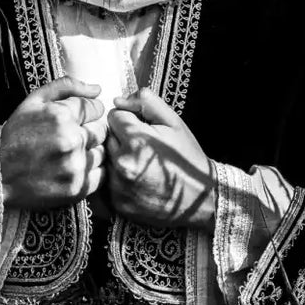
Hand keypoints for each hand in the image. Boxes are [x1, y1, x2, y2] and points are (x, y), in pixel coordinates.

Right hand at [0, 76, 108, 210]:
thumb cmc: (16, 135)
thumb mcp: (33, 101)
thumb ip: (66, 86)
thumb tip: (98, 89)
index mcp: (61, 115)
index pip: (96, 107)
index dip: (86, 112)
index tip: (74, 119)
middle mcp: (72, 141)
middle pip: (102, 130)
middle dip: (89, 130)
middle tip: (70, 138)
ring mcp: (76, 167)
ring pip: (103, 152)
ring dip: (91, 151)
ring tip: (69, 154)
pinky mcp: (78, 188)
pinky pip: (102, 174)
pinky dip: (92, 171)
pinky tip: (73, 169)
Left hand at [105, 88, 217, 230]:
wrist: (199, 198)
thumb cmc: (187, 156)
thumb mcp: (174, 122)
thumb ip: (146, 102)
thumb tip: (118, 100)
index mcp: (136, 140)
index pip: (113, 116)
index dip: (128, 119)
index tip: (142, 128)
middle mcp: (122, 164)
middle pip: (106, 137)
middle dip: (121, 138)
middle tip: (144, 148)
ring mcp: (117, 187)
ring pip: (105, 159)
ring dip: (117, 158)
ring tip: (140, 164)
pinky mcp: (116, 203)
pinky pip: (106, 182)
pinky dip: (118, 179)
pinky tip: (137, 180)